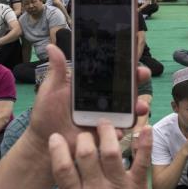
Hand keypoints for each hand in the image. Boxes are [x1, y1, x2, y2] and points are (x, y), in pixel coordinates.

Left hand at [29, 46, 150, 155]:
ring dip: (138, 106)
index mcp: (91, 86)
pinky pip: (119, 130)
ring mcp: (107, 116)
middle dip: (137, 79)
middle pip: (126, 87)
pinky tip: (120, 130)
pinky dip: (123, 129)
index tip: (132, 56)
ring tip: (141, 106)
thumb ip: (57, 71)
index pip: (110, 72)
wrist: (44, 142)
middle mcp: (103, 99)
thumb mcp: (51, 90)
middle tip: (142, 74)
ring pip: (128, 109)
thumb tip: (52, 47)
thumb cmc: (47, 114)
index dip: (123, 64)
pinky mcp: (106, 133)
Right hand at [50, 121, 156, 188]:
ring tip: (105, 123)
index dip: (58, 149)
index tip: (57, 137)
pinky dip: (144, 144)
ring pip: (110, 152)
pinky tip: (145, 129)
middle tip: (85, 132)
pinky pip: (141, 161)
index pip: (63, 170)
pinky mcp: (138, 188)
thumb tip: (60, 180)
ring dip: (107, 133)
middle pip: (85, 155)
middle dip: (82, 138)